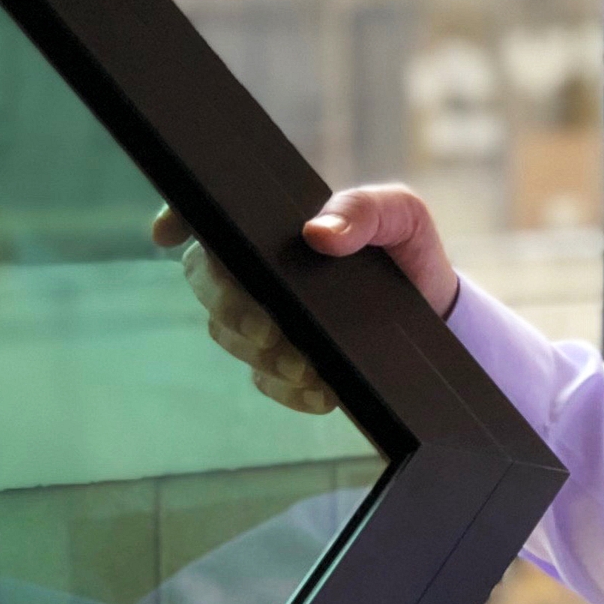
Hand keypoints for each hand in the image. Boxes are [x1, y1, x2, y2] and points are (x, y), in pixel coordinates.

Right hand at [153, 187, 459, 416]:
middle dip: (229, 307)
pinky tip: (322, 392)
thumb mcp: (401, 217)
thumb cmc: (406, 250)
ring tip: (309, 368)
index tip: (168, 233)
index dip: (178, 219)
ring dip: (263, 354)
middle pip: (206, 280)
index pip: (209, 215)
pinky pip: (264, 381)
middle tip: (267, 329)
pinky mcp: (280, 364)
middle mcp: (255, 267)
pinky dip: (289, 390)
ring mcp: (263, 317)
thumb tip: (318, 234)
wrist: (435, 314)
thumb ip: (365, 212)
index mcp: (272, 224)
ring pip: (228, 335)